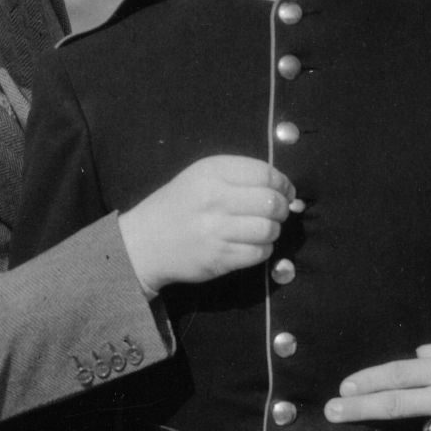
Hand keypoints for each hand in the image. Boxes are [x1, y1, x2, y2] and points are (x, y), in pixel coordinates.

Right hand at [118, 155, 298, 291]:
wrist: (144, 242)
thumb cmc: (178, 206)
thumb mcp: (201, 176)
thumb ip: (239, 176)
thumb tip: (285, 189)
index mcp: (212, 172)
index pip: (265, 174)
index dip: (283, 184)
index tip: (285, 192)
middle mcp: (215, 199)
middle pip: (271, 202)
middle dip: (282, 208)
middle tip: (277, 213)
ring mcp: (217, 230)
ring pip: (269, 230)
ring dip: (273, 231)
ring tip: (262, 230)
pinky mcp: (219, 258)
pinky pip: (259, 253)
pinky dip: (263, 250)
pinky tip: (251, 245)